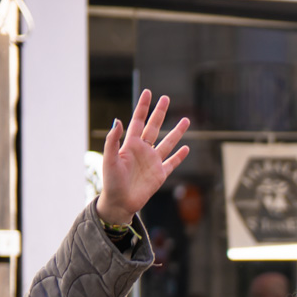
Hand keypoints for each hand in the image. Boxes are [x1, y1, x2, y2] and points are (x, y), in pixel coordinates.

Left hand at [95, 90, 190, 224]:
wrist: (120, 202)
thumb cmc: (111, 181)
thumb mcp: (109, 159)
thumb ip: (113, 140)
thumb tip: (118, 120)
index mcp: (130, 145)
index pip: (138, 121)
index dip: (143, 107)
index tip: (148, 93)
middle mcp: (143, 150)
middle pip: (154, 127)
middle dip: (160, 113)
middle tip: (166, 98)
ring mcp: (153, 162)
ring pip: (167, 143)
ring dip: (176, 132)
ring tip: (186, 120)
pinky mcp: (160, 175)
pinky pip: (172, 163)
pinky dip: (179, 156)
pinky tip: (186, 148)